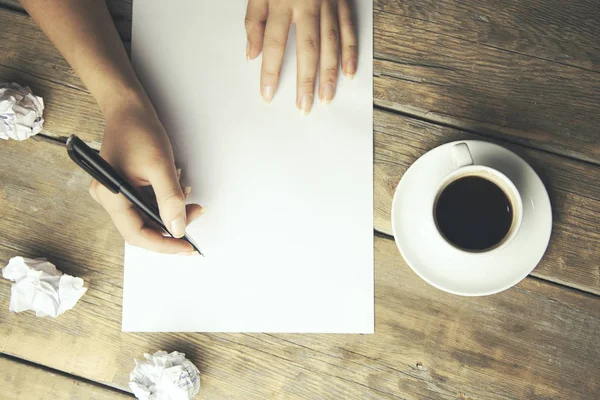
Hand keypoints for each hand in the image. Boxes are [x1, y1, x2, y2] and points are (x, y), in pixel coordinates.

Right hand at [89, 97, 202, 254]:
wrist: (129, 108)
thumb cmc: (140, 131)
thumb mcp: (161, 166)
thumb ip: (170, 200)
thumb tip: (178, 230)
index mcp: (111, 195)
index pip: (137, 235)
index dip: (164, 245)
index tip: (187, 248)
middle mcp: (108, 198)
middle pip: (141, 228)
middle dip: (171, 226)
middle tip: (195, 215)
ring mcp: (114, 193)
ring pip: (146, 216)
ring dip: (169, 212)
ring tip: (188, 196)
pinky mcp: (122, 187)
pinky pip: (145, 203)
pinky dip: (163, 201)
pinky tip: (177, 186)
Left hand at [245, 0, 356, 114]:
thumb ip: (254, 22)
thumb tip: (252, 55)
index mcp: (282, 1)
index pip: (274, 43)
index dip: (271, 71)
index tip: (268, 95)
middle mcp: (307, 4)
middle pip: (307, 48)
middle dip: (306, 81)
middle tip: (303, 107)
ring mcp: (327, 4)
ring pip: (331, 43)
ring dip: (329, 73)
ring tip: (326, 98)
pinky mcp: (341, 2)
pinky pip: (348, 29)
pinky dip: (349, 52)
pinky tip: (348, 73)